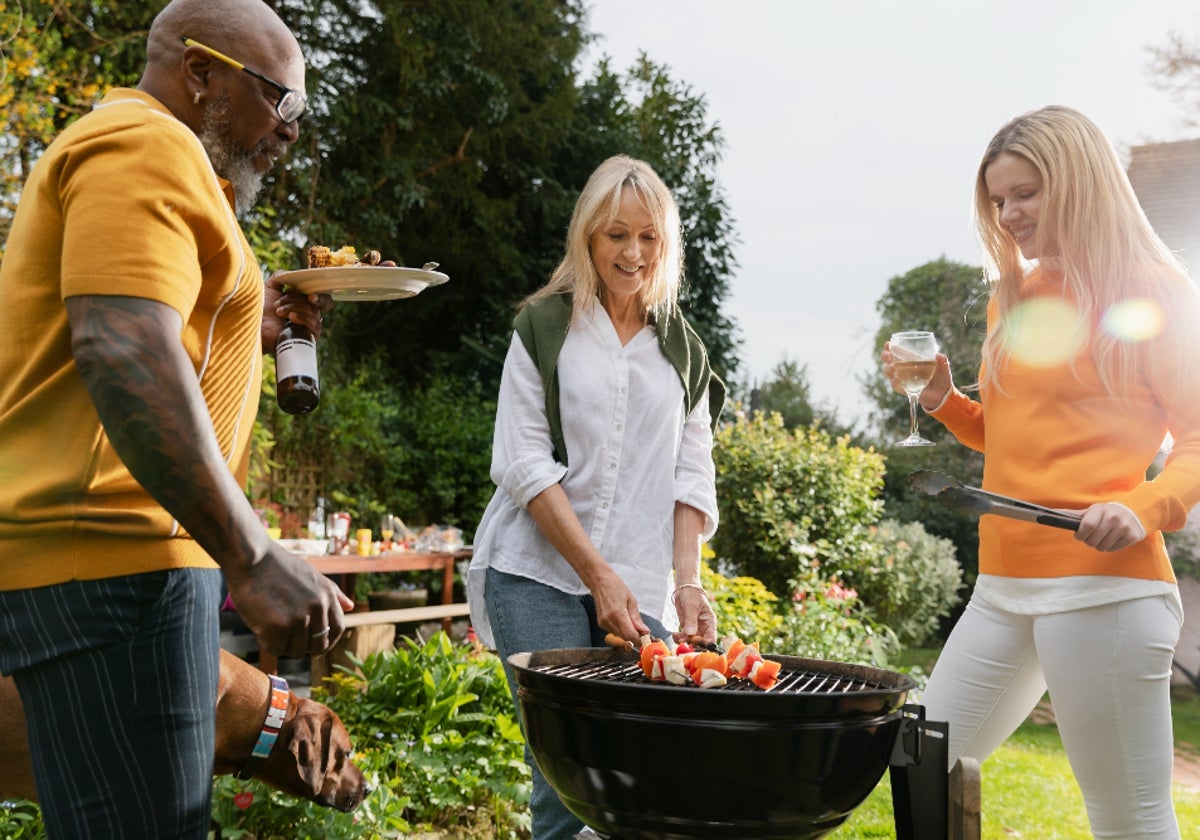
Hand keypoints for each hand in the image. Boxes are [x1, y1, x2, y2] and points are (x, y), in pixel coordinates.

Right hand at [224, 545, 354, 658]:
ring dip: (283, 645)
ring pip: (296, 650)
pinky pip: (275, 649)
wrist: (251, 556)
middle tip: (288, 640)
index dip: (327, 640)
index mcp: (327, 595)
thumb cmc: (278, 565)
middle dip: (304, 647)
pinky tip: (260, 629)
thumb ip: (332, 593)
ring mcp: (298, 617)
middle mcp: (317, 607)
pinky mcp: (277, 626)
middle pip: (318, 645)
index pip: (338, 628)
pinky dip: (267, 643)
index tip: (314, 644)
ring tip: (270, 627)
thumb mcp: (312, 574)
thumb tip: (351, 607)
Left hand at [262, 273, 333, 349]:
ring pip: (315, 312)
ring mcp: (307, 327)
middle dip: (302, 299)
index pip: (323, 300)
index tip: (310, 295)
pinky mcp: (306, 338)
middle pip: (319, 304)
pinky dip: (302, 318)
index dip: (321, 297)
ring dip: (296, 307)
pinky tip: (290, 318)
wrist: (251, 326)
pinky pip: (314, 325)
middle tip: (290, 296)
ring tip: (278, 311)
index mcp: (302, 304)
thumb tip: (295, 275)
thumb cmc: (259, 308)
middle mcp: (307, 316)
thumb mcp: (270, 286)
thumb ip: (283, 276)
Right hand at [589, 566, 650, 643]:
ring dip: (628, 633)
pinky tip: (623, 620)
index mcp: (617, 614)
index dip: (640, 640)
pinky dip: (621, 629)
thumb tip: (645, 631)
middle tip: (643, 632)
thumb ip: (637, 618)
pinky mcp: (601, 623)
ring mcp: (603, 623)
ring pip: (620, 636)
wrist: (599, 581)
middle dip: (635, 637)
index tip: (647, 639)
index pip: (630, 635)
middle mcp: (609, 620)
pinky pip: (614, 631)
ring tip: (633, 622)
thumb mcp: (631, 600)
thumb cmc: (615, 587)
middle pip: (625, 638)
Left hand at [672, 587, 715, 644]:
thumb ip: (691, 620)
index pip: (710, 639)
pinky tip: (674, 634)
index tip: (695, 646)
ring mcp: (694, 629)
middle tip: (683, 642)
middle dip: (692, 645)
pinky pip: (684, 637)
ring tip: (677, 637)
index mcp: (709, 623)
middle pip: (700, 643)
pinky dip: (679, 638)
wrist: (684, 589)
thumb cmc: (692, 595)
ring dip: (684, 642)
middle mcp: (703, 628)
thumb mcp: (692, 607)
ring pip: (691, 641)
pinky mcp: (686, 628)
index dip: (704, 645)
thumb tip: (690, 634)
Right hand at [881, 345, 953, 410]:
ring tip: (892, 367)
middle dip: (886, 356)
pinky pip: (895, 385)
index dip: (891, 347)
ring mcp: (903, 379)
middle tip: (887, 355)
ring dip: (888, 369)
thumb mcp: (944, 368)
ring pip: (890, 372)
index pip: (898, 352)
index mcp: (913, 360)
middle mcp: (905, 368)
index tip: (887, 344)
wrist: (942, 395)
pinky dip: (894, 382)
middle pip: (890, 361)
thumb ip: (942, 361)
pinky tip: (896, 379)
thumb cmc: (942, 379)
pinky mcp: (904, 389)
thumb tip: (939, 355)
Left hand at [1072, 502, 1146, 551]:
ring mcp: (1124, 527)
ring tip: (1103, 537)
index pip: (1087, 526)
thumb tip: (1053, 513)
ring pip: (1102, 547)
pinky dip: (1110, 547)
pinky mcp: (1132, 536)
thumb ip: (1074, 514)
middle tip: (1092, 536)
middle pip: (1093, 540)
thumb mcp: (1092, 511)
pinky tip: (1113, 538)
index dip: (1080, 535)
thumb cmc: (1106, 513)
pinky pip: (1113, 549)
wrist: (1134, 512)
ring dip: (1099, 545)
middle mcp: (1113, 517)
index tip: (1079, 536)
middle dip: (1088, 541)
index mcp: (1100, 509)